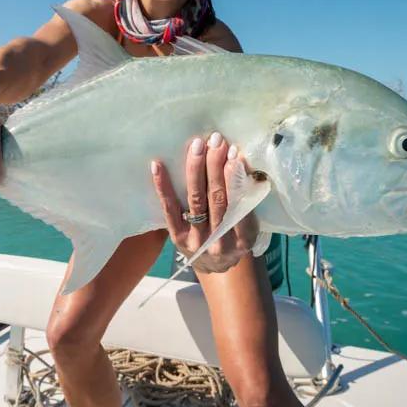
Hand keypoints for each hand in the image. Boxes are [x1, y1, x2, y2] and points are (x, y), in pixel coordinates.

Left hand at [150, 132, 258, 272]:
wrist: (214, 265)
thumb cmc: (235, 237)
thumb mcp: (248, 225)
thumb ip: (246, 199)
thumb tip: (240, 162)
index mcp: (242, 238)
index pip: (239, 204)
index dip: (236, 178)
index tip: (234, 153)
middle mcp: (219, 241)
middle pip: (217, 198)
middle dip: (216, 166)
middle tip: (216, 140)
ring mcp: (196, 239)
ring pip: (196, 199)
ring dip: (196, 169)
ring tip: (197, 146)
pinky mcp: (176, 236)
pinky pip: (169, 208)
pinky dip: (163, 185)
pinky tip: (158, 165)